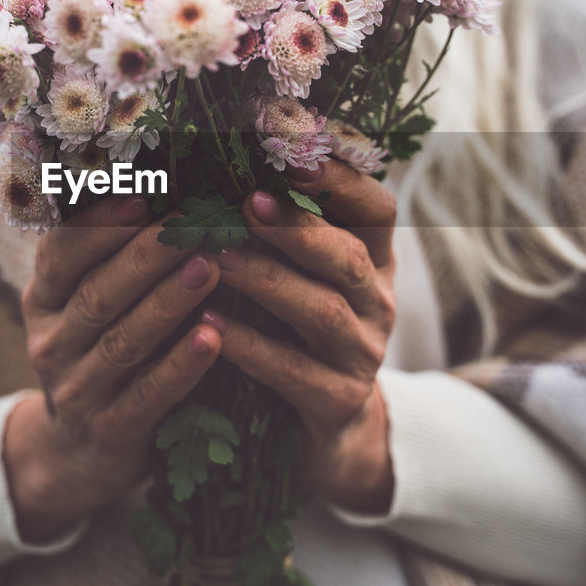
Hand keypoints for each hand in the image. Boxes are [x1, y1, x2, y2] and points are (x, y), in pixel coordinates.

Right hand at [5, 196, 223, 541]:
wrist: (77, 452)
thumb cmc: (96, 351)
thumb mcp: (81, 303)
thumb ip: (107, 254)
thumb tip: (159, 180)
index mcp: (43, 299)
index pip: (62, 253)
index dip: (100, 223)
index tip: (144, 192)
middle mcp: (52, 342)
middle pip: (98, 293)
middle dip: (147, 254)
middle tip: (194, 222)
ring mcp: (78, 390)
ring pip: (124, 341)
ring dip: (169, 302)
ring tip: (211, 267)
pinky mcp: (111, 430)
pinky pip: (148, 395)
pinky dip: (181, 366)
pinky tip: (214, 338)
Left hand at [205, 160, 398, 512]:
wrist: (328, 430)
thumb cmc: (298, 331)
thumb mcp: (303, 275)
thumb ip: (280, 227)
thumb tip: (222, 160)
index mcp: (373, 260)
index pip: (376, 209)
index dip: (340, 180)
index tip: (292, 155)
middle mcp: (376, 303)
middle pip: (348, 256)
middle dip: (298, 227)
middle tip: (246, 201)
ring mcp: (362, 356)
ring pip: (321, 312)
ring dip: (268, 281)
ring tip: (217, 259)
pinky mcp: (337, 402)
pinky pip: (294, 372)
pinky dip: (251, 348)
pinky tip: (208, 327)